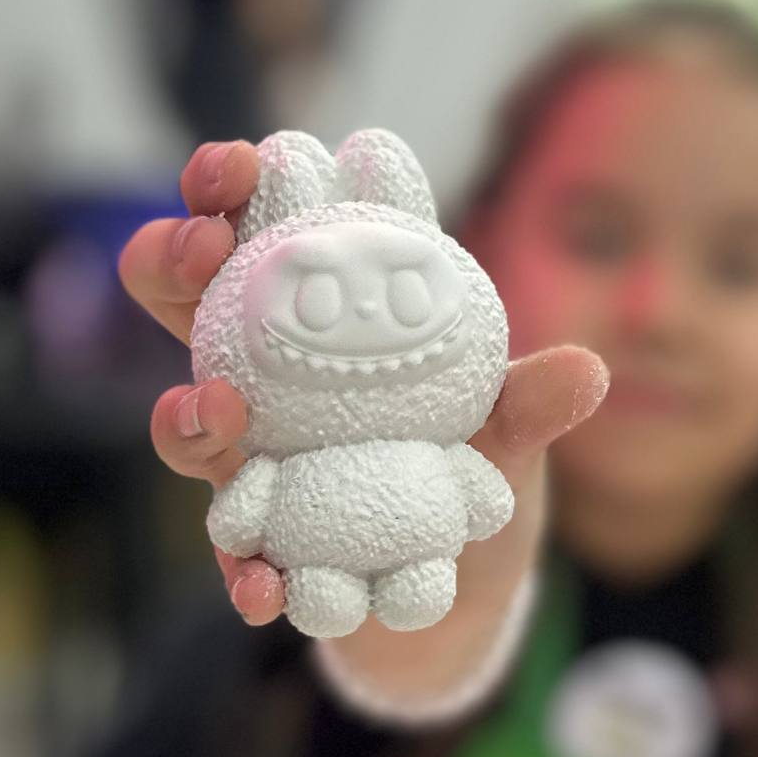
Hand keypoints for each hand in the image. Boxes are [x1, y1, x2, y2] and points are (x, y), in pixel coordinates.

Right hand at [118, 140, 608, 658]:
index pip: (260, 225)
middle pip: (182, 294)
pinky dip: (239, 567)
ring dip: (187, 409)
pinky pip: (227, 550)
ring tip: (219, 407)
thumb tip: (584, 370)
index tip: (247, 161)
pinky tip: (260, 584)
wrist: (461, 595)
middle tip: (205, 248)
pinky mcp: (257, 546)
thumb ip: (531, 400)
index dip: (234, 181)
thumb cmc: (473, 474)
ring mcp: (252, 460)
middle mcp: (267, 376)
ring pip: (184, 419)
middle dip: (172, 254)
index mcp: (322, 318)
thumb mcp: (508, 432)